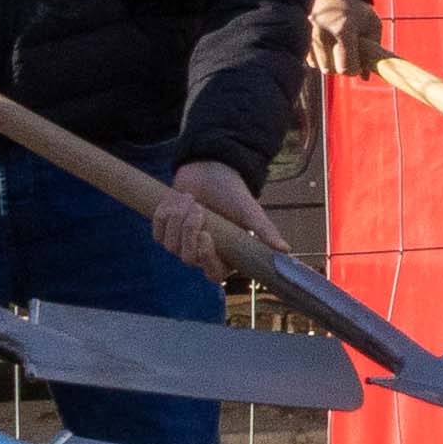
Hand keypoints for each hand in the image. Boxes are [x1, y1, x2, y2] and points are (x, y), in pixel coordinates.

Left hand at [155, 158, 272, 276]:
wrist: (210, 170)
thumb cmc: (233, 193)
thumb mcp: (250, 211)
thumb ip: (265, 231)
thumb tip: (285, 250)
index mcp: (225, 256)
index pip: (213, 273)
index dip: (206, 258)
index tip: (206, 235)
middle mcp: (202, 254)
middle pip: (187, 258)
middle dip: (189, 231)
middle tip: (198, 207)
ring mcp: (182, 244)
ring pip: (170, 245)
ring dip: (177, 219)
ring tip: (190, 199)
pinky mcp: (165, 231)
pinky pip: (157, 233)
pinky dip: (164, 214)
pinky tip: (175, 199)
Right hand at [305, 0, 383, 79]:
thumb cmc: (358, 9)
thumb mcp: (372, 25)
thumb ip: (372, 51)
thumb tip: (365, 77)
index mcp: (343, 31)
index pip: (345, 67)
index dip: (354, 70)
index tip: (359, 65)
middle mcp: (323, 33)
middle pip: (330, 69)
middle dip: (342, 67)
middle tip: (349, 58)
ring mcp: (309, 33)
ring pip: (319, 66)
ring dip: (329, 63)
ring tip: (338, 51)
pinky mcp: (301, 34)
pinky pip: (309, 58)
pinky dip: (319, 58)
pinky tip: (327, 48)